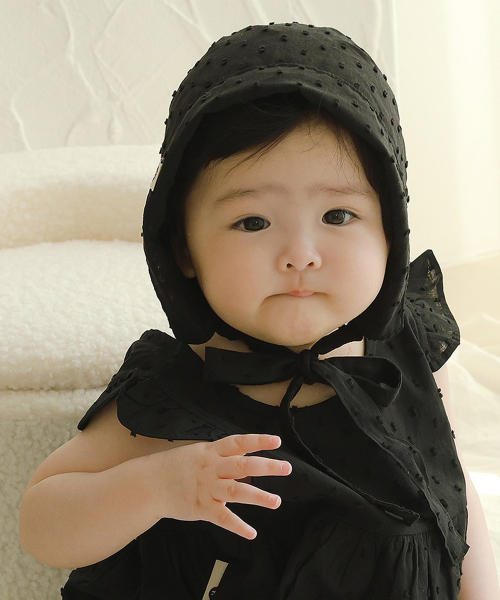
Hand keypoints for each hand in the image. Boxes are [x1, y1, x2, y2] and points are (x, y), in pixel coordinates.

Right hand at [153, 434, 291, 538]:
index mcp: (211, 452)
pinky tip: (252, 533)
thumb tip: (244, 457)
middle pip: (243, 466)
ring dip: (259, 497)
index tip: (276, 440)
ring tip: (276, 501)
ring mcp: (207, 489)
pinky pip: (223, 518)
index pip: (238, 442)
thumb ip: (220, 456)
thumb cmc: (175, 466)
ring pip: (237, 492)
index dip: (258, 441)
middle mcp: (212, 468)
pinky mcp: (201, 508)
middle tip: (287, 468)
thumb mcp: (198, 453)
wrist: (150, 484)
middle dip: (267, 467)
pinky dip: (238, 526)